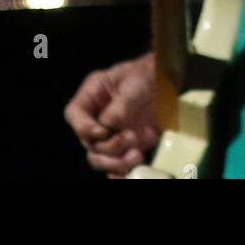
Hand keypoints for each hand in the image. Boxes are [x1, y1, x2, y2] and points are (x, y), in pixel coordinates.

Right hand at [63, 53, 158, 177]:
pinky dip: (121, 171)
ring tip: (136, 155)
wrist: (171, 78)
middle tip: (130, 138)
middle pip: (88, 143)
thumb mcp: (134, 82)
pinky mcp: (127, 145)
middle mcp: (97, 117)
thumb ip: (121, 104)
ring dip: (116, 162)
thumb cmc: (148, 72)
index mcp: (93, 95)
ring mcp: (111, 133)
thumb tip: (109, 127)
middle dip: (108, 147)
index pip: (74, 114)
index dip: (84, 128)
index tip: (104, 131)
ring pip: (101, 158)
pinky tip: (131, 169)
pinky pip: (117, 165)